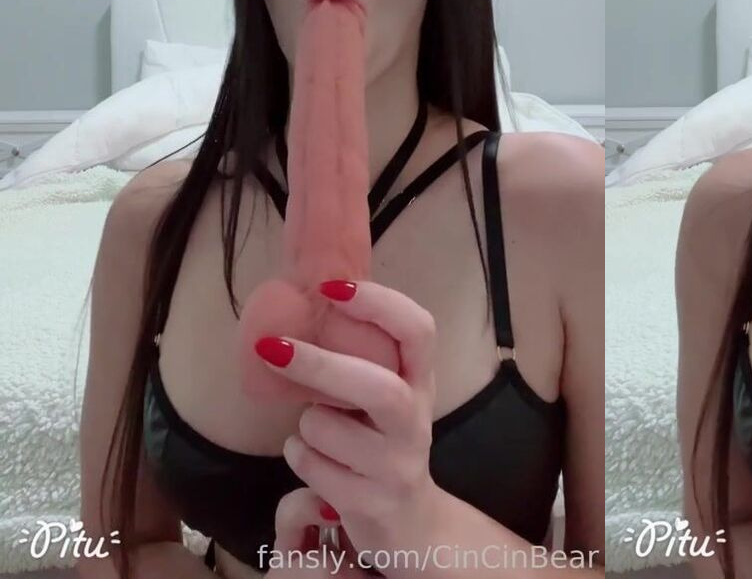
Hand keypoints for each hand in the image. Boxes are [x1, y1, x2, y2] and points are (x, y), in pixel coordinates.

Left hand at [257, 279, 452, 559]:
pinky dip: (300, 457)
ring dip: (306, 425)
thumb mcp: (387, 396)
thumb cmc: (384, 443)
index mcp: (421, 381)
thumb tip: (310, 300)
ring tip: (318, 431)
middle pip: (377, 387)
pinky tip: (316, 460)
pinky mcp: (372, 502)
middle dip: (319, 366)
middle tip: (271, 347)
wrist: (412, 524)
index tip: (332, 287)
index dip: (379, 304)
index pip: (418, 331)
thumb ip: (362, 358)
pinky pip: (312, 466)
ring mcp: (397, 465)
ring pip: (327, 429)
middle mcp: (417, 420)